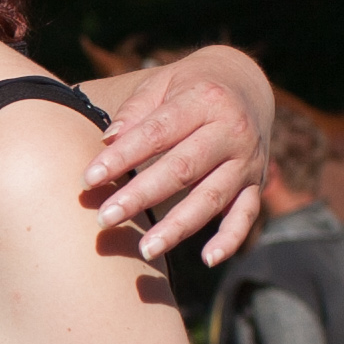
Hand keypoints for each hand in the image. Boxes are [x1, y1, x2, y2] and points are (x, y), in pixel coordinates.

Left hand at [85, 53, 269, 265]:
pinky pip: (246, 215)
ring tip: (145, 249)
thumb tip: (108, 140)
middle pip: (183, 168)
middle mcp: (232, 131)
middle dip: (141, 195)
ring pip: (211, 198)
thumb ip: (136, 111)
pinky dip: (230, 239)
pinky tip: (208, 260)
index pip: (157, 132)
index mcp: (205, 100)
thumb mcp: (162, 83)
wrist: (246, 83)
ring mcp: (247, 161)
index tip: (88, 179)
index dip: (122, 157)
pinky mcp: (255, 184)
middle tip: (105, 218)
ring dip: (178, 227)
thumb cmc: (188, 87)